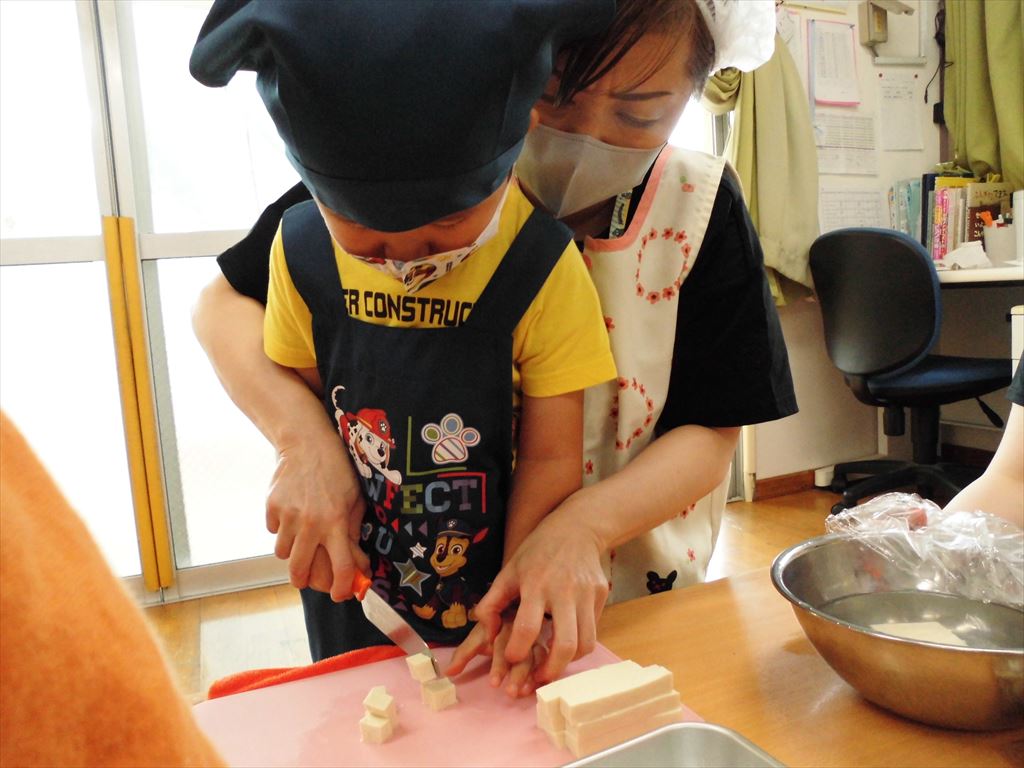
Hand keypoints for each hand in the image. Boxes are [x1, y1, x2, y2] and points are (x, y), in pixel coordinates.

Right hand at [266, 430, 367, 600]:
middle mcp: (311, 523)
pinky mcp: (272, 507)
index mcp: (336, 522)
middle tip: (307, 578)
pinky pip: (273, 531)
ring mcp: (288, 516)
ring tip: (300, 537)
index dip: (340, 587)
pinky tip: (291, 513)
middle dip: (303, 580)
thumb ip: (352, 531)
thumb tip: (355, 562)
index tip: (340, 594)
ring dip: (291, 551)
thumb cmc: (337, 472)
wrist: (307, 443)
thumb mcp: (354, 500)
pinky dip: (281, 529)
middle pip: (299, 571)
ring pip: (282, 553)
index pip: (339, 568)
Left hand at [447, 615, 547, 697]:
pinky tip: (543, 683)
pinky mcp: (550, 642)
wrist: (521, 606)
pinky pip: (551, 656)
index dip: (499, 664)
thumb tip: (448, 672)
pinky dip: (548, 670)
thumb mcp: (479, 635)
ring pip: (539, 654)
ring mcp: (538, 634)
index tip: (494, 683)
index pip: (502, 644)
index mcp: (503, 623)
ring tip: (524, 693)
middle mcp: (522, 628)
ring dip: (533, 675)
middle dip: (518, 673)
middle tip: (511, 693)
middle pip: (523, 650)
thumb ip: (464, 653)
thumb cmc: (495, 626)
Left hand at [474, 505, 608, 684]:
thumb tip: (484, 631)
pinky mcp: (601, 595)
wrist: (576, 527)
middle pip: (565, 643)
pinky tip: (566, 646)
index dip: (517, 650)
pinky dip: (580, 646)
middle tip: (538, 679)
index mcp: (536, 583)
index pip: (528, 626)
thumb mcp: (509, 569)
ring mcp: (587, 593)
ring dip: (568, 662)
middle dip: (551, 670)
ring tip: (552, 667)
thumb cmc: (537, 550)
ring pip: (585, 643)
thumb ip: (493, 601)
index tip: (510, 659)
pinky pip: (593, 630)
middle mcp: (564, 590)